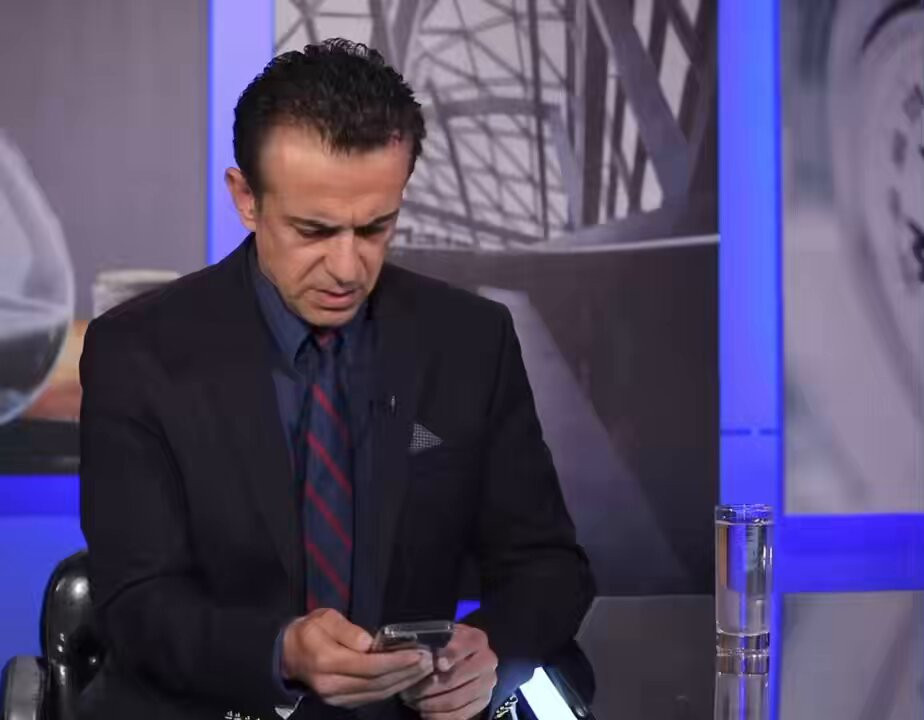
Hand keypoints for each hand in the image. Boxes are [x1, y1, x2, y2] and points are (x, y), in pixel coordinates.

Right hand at [282, 609, 433, 707]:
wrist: (289, 655)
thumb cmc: (310, 630)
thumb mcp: (325, 618)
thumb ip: (347, 630)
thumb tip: (369, 643)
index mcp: (327, 661)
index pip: (368, 666)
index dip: (395, 662)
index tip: (417, 654)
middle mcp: (332, 685)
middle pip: (376, 683)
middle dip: (405, 673)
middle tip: (428, 661)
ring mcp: (336, 697)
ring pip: (376, 694)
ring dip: (403, 683)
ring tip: (423, 669)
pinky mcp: (342, 702)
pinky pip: (371, 698)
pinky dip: (391, 689)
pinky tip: (406, 679)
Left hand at [401, 624, 497, 719]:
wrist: (460, 657)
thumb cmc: (443, 644)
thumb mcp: (439, 636)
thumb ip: (435, 643)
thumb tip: (429, 658)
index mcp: (476, 639)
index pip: (463, 648)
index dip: (449, 656)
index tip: (438, 664)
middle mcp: (487, 660)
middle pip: (456, 678)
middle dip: (429, 686)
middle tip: (409, 690)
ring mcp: (487, 682)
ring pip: (456, 699)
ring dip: (431, 703)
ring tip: (413, 701)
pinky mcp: (483, 701)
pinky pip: (460, 715)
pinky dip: (440, 716)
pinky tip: (425, 713)